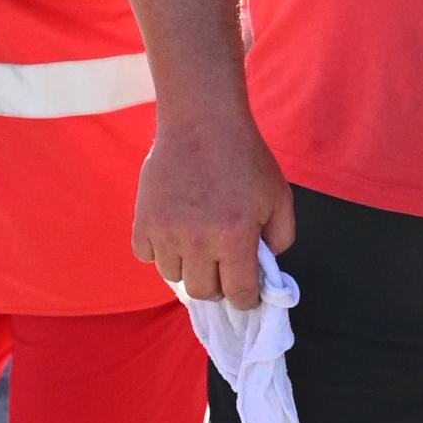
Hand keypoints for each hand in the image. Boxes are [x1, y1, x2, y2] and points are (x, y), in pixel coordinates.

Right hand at [133, 100, 293, 305]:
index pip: (238, 294)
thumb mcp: (279, 197)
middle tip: (223, 268)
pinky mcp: (143, 220)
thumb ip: (280, 238)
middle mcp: (198, 241)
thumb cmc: (245, 158)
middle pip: (203, 291)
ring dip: (188, 268)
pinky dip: (159, 251)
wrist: (201, 124)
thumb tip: (264, 266)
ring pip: (173, 277)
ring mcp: (166, 232)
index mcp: (235, 237)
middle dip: (218, 286)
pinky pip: (146, 255)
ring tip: (198, 246)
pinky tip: (174, 234)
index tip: (245, 293)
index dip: (246, 298)